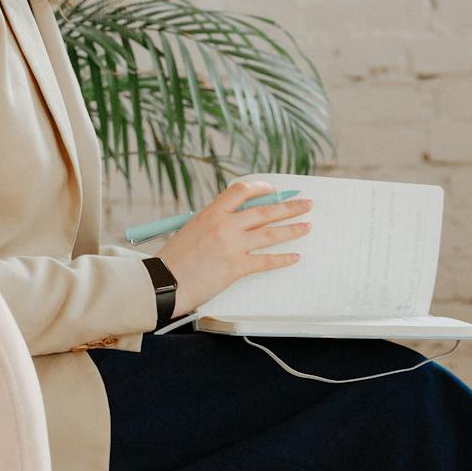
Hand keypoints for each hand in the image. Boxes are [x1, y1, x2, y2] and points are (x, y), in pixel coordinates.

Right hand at [156, 180, 312, 315]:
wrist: (165, 282)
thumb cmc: (173, 260)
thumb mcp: (190, 231)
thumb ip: (212, 225)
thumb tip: (233, 224)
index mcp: (210, 213)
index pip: (241, 191)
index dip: (261, 188)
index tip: (272, 189)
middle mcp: (224, 225)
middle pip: (264, 211)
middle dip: (288, 207)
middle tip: (305, 204)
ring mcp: (233, 246)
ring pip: (270, 234)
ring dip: (292, 229)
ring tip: (306, 226)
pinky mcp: (237, 267)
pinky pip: (266, 261)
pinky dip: (283, 259)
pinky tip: (294, 257)